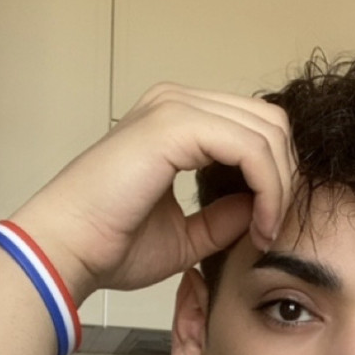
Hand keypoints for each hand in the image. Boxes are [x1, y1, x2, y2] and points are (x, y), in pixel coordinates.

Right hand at [7, 84, 295, 303]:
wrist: (68, 251)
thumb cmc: (111, 245)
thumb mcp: (188, 233)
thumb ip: (227, 216)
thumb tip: (263, 206)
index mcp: (177, 121)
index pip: (254, 128)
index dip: (277, 177)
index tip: (269, 228)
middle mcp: (177, 104)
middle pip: (269, 122)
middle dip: (286, 178)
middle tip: (275, 228)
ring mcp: (175, 108)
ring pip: (267, 132)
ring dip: (280, 187)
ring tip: (266, 232)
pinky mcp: (174, 126)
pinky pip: (251, 148)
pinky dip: (268, 188)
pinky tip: (260, 225)